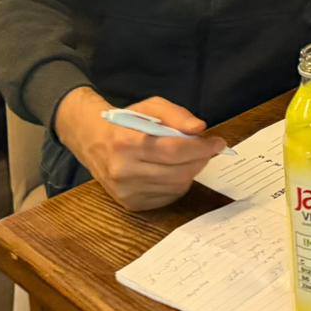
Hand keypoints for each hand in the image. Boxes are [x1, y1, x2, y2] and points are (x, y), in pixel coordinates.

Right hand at [55, 88, 225, 210]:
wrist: (92, 141)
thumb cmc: (126, 121)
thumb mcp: (150, 106)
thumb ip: (176, 115)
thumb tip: (199, 129)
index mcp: (127, 143)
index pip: (173, 150)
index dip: (201, 148)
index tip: (218, 143)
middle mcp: (124, 171)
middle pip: (177, 172)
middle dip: (200, 160)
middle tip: (208, 150)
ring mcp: (126, 191)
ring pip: (175, 187)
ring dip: (191, 172)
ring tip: (190, 158)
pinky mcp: (130, 204)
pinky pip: (167, 198)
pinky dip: (178, 184)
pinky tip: (175, 170)